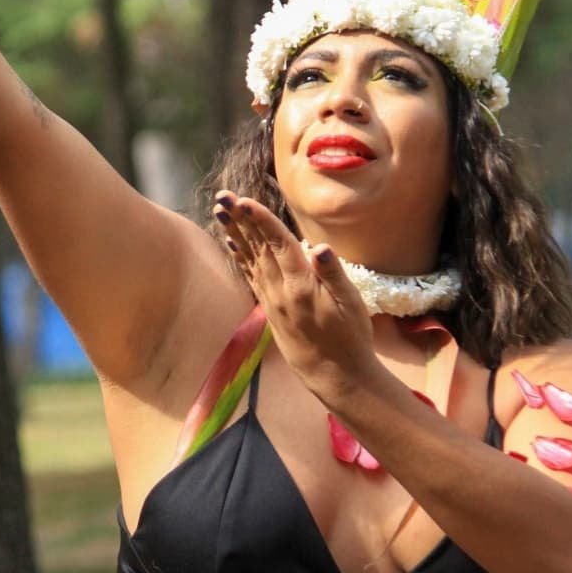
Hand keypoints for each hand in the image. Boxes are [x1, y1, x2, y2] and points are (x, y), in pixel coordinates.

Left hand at [212, 191, 380, 402]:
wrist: (334, 376)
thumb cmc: (350, 338)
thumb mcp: (351, 305)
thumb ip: (334, 275)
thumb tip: (321, 248)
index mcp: (302, 286)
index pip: (278, 245)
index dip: (261, 221)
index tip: (243, 201)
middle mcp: (281, 291)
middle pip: (257, 248)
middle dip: (239, 220)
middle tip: (222, 196)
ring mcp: (272, 300)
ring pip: (250, 259)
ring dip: (235, 233)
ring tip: (220, 211)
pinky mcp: (270, 309)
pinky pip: (251, 276)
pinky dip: (240, 257)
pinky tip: (231, 243)